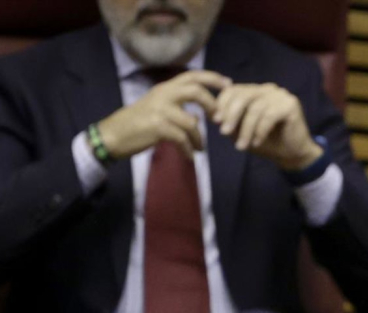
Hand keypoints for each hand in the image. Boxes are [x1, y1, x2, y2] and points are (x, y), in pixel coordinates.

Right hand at [97, 70, 230, 158]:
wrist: (113, 135)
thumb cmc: (138, 123)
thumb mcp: (158, 107)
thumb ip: (177, 106)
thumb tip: (199, 117)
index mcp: (165, 88)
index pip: (192, 75)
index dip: (212, 78)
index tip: (229, 84)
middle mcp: (162, 94)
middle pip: (196, 92)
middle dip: (213, 106)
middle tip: (221, 121)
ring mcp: (160, 110)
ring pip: (192, 123)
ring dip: (200, 139)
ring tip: (200, 148)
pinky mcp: (157, 127)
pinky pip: (183, 139)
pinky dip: (189, 150)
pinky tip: (190, 157)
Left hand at [211, 82, 322, 170]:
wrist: (294, 155)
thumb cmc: (268, 143)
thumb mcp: (243, 130)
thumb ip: (230, 120)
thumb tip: (212, 115)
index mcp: (256, 91)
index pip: (234, 90)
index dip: (223, 104)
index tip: (216, 121)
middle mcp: (268, 89)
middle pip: (243, 96)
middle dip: (231, 116)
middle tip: (224, 133)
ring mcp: (280, 95)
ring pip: (255, 109)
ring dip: (246, 129)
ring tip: (242, 146)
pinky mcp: (290, 104)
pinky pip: (269, 116)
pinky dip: (260, 131)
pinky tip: (257, 143)